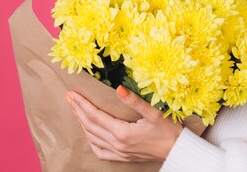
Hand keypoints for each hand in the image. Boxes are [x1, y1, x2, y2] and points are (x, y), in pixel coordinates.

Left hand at [66, 86, 182, 161]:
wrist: (177, 150)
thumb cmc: (169, 130)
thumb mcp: (154, 112)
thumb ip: (134, 101)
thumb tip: (118, 88)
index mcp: (122, 132)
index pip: (95, 116)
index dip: (82, 104)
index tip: (72, 94)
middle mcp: (117, 143)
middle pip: (90, 126)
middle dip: (78, 111)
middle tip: (69, 98)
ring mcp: (119, 152)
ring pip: (93, 138)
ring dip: (82, 124)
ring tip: (76, 111)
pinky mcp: (123, 157)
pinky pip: (100, 151)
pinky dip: (91, 141)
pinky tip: (89, 134)